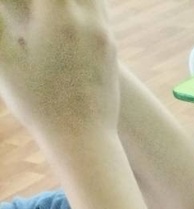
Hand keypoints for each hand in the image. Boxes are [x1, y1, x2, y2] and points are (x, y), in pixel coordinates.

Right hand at [0, 0, 119, 143]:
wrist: (84, 140)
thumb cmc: (38, 104)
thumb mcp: (5, 61)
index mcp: (59, 18)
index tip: (17, 1)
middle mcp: (89, 21)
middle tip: (29, 3)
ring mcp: (104, 35)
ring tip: (46, 4)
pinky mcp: (111, 48)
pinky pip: (99, 11)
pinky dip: (82, 3)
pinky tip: (66, 9)